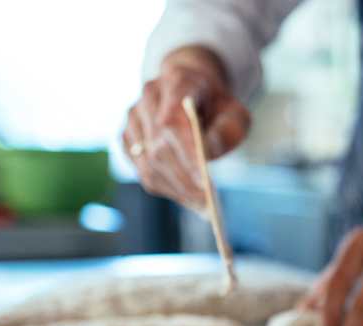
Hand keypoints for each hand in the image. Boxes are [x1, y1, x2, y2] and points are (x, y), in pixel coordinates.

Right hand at [122, 46, 250, 207]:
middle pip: (158, 148)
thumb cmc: (218, 104)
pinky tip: (185, 196)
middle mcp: (149, 97)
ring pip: (147, 163)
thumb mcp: (236, 113)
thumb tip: (207, 155)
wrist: (194, 87)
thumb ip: (226, 131)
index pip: (172, 123)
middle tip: (207, 205)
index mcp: (177, 82)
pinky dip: (164, 187)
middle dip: (184, 181)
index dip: (186, 155)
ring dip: (174, 189)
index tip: (205, 184)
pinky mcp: (127, 135)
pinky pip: (141, 169)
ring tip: (200, 206)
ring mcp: (133, 116)